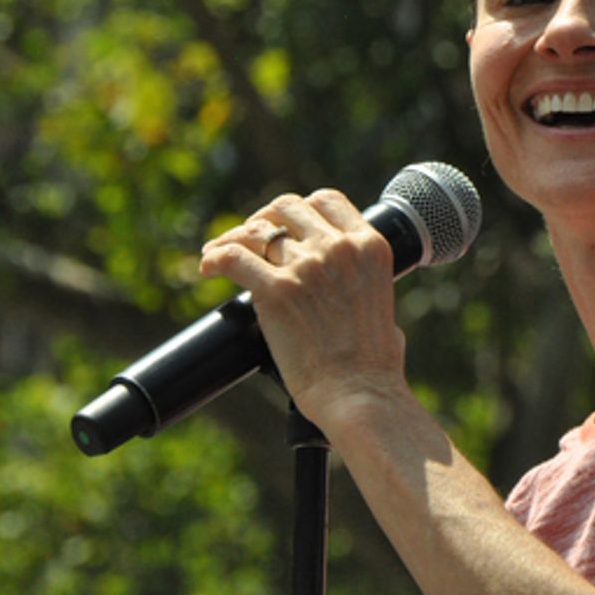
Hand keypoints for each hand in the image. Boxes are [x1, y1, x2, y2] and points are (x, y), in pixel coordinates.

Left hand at [199, 189, 406, 426]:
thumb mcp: (385, 308)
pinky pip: (234, 258)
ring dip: (233, 239)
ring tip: (217, 252)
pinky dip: (216, 258)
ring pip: (256, 232)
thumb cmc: (373, 365)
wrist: (358, 393)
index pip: (327, 201)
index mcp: (369, 246)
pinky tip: (208, 267)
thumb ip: (368, 289)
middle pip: (287, 208)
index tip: (285, 225)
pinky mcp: (275, 290)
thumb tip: (360, 300)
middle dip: (264, 219)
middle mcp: (337, 247)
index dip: (300, 210)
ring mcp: (306, 265)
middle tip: (250, 239)